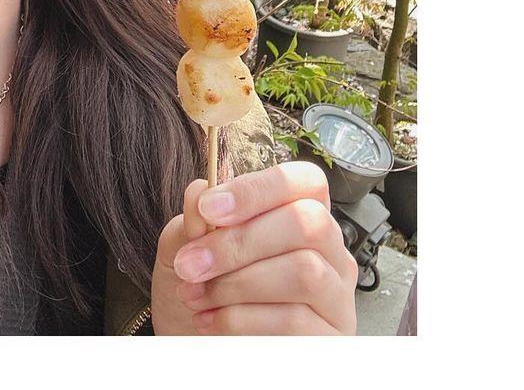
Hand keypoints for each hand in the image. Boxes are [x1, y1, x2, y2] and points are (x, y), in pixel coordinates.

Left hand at [151, 161, 357, 334]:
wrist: (193, 343)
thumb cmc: (202, 286)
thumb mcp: (187, 244)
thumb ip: (195, 217)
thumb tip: (199, 191)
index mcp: (302, 213)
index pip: (305, 181)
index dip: (258, 189)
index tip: (209, 208)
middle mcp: (330, 252)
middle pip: (307, 223)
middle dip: (239, 242)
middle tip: (190, 263)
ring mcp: (336, 297)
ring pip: (304, 272)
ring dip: (237, 283)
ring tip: (196, 295)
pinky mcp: (330, 339)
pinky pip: (293, 321)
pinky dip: (241, 320)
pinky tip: (210, 322)